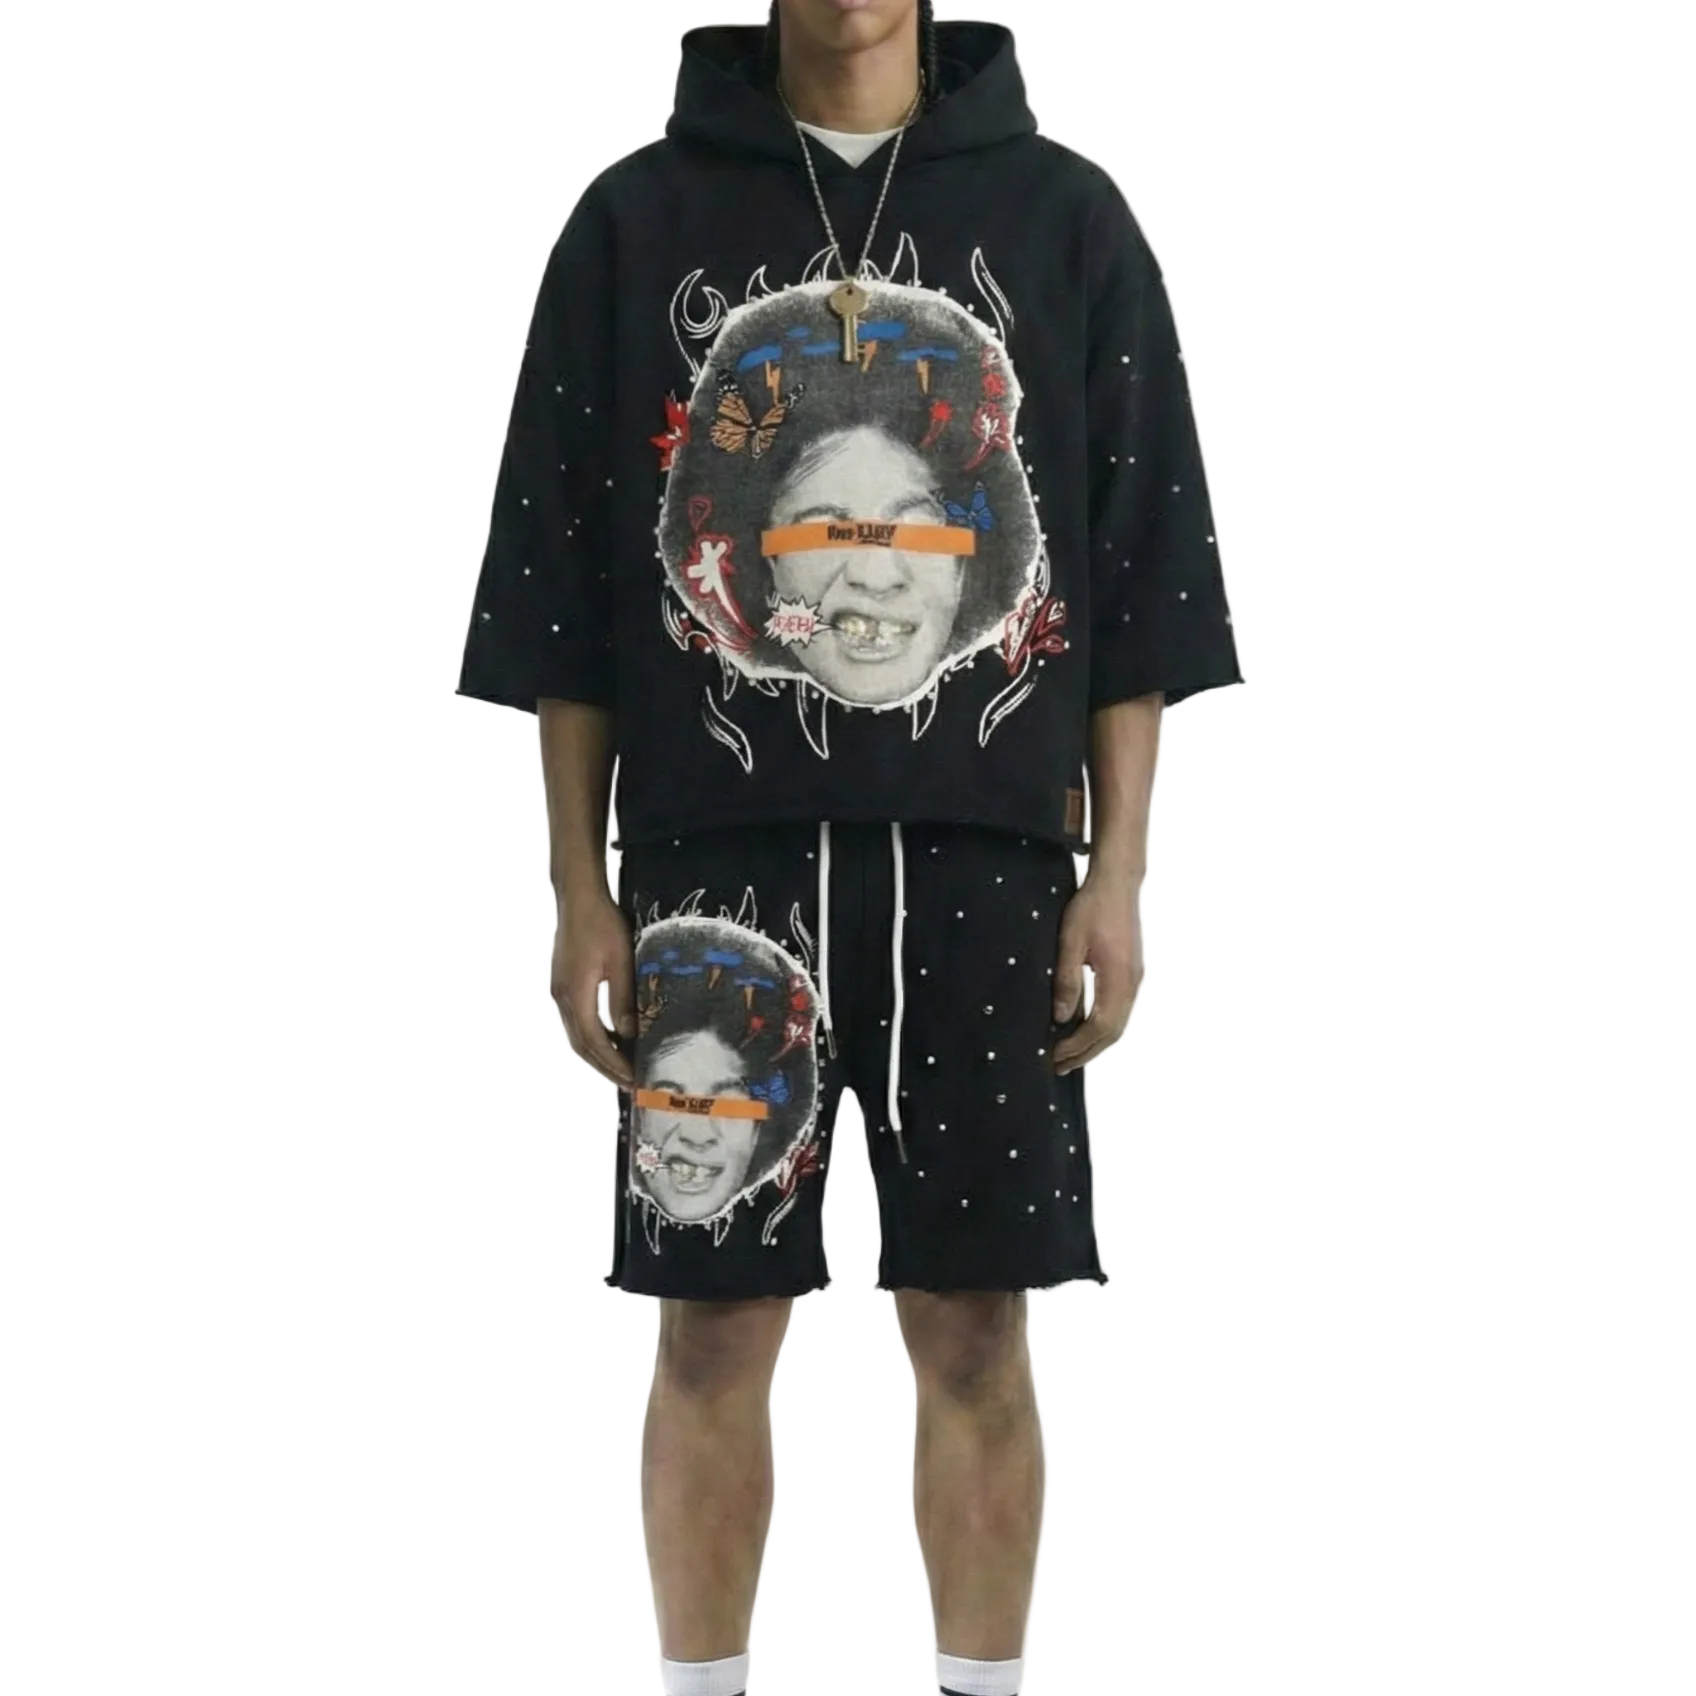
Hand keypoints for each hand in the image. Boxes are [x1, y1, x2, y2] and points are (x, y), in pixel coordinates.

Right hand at [550, 891, 635, 1088]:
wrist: (577, 897)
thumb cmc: (602, 923)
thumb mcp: (621, 960)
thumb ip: (623, 999)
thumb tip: (629, 1035)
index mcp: (575, 994)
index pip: (593, 1041)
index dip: (613, 1062)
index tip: (633, 1078)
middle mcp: (562, 998)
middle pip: (580, 1045)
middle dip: (604, 1067)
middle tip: (629, 1084)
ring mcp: (559, 991)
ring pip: (576, 1034)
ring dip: (598, 1054)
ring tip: (622, 1067)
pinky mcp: (562, 984)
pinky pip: (576, 1021)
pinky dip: (593, 1036)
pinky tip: (611, 1038)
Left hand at [1050, 871, 1144, 1075]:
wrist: (1117, 883)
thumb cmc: (1092, 907)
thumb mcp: (1070, 941)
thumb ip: (1066, 980)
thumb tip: (1061, 1017)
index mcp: (1119, 977)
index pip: (1101, 1026)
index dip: (1078, 1046)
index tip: (1055, 1056)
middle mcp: (1132, 983)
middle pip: (1113, 1032)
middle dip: (1086, 1052)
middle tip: (1060, 1066)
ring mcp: (1135, 978)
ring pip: (1118, 1023)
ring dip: (1095, 1042)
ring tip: (1069, 1053)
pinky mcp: (1131, 972)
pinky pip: (1119, 1009)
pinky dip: (1102, 1026)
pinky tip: (1083, 1026)